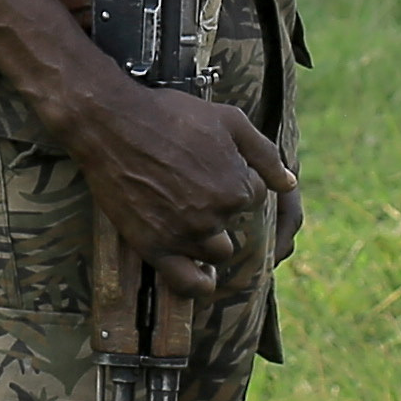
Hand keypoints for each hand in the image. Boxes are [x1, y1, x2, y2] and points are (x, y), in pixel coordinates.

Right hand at [55, 73, 298, 348]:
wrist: (111, 123)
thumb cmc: (171, 114)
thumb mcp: (228, 119)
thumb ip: (264, 153)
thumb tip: (289, 184)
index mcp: (238, 186)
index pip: (254, 198)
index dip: (236, 182)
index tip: (214, 171)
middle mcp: (217, 215)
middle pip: (235, 226)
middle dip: (222, 211)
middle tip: (195, 191)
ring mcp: (186, 234)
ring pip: (216, 253)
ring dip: (209, 240)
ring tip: (189, 219)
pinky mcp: (155, 247)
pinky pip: (187, 283)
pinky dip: (198, 285)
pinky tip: (202, 279)